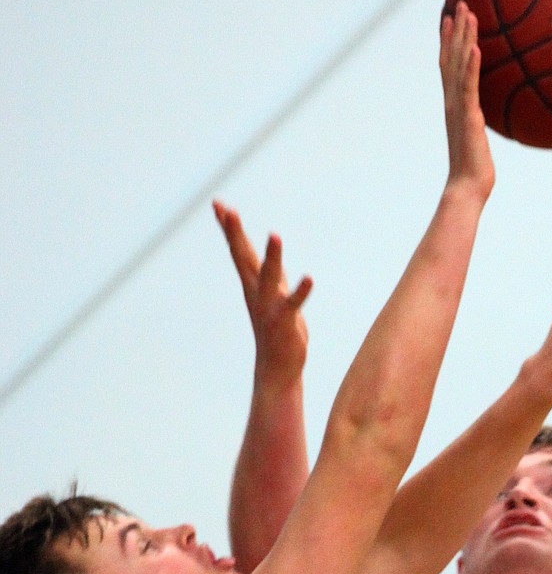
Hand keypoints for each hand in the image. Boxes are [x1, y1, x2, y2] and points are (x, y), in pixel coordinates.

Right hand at [214, 201, 310, 387]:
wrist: (276, 369)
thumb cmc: (277, 331)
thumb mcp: (274, 296)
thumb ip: (273, 274)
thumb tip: (271, 254)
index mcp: (253, 286)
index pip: (239, 252)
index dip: (229, 228)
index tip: (219, 204)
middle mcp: (257, 294)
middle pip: (244, 258)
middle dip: (235, 233)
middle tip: (226, 209)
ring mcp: (270, 308)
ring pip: (269, 277)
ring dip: (272, 256)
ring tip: (275, 234)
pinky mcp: (285, 322)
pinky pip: (293, 304)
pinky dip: (300, 291)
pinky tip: (309, 278)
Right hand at [440, 1, 494, 202]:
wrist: (468, 186)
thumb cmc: (475, 170)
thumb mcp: (479, 139)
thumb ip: (479, 123)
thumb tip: (486, 120)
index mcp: (454, 106)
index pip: (449, 67)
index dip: (449, 42)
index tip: (451, 19)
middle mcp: (452, 102)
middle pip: (451, 59)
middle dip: (455, 31)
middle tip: (461, 5)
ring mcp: (459, 108)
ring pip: (459, 66)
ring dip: (463, 39)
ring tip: (468, 14)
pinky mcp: (469, 117)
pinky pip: (470, 87)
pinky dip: (472, 67)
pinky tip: (476, 48)